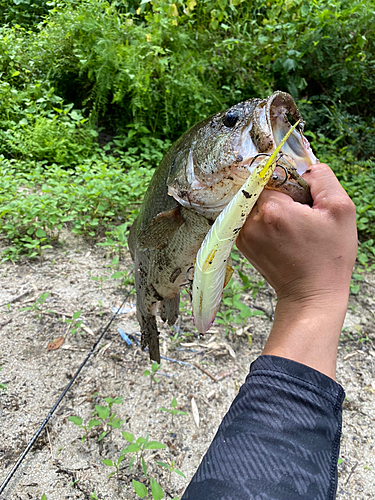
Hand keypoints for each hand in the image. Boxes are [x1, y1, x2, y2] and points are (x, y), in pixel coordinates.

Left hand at [236, 163, 357, 378]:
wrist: (310, 295)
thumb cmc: (329, 257)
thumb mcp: (340, 210)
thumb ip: (322, 178)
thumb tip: (304, 166)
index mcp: (273, 209)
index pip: (272, 174)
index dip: (288, 180)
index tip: (301, 194)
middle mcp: (251, 220)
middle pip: (260, 187)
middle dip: (279, 192)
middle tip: (300, 211)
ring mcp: (243, 234)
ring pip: (254, 202)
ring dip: (270, 206)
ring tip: (292, 225)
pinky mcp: (241, 244)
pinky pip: (249, 217)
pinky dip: (263, 219)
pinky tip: (283, 233)